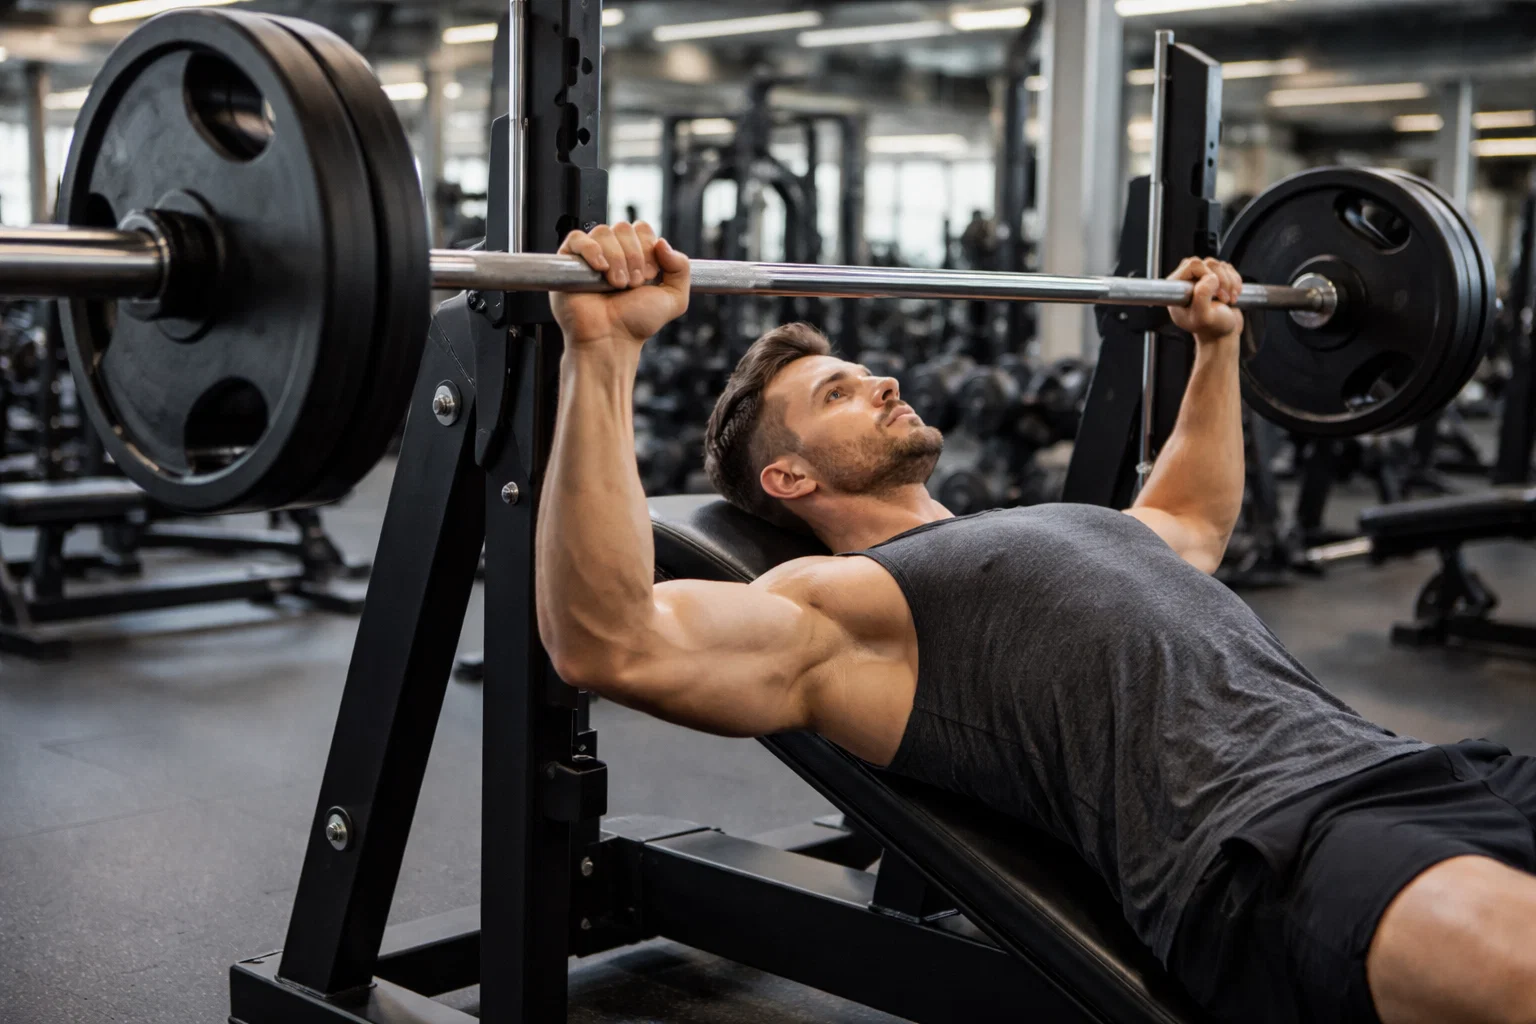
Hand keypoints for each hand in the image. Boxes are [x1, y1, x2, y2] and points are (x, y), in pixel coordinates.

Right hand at [551, 221, 690, 346]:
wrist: (611, 340)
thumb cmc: (636, 323)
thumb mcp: (674, 298)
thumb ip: (681, 268)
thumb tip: (662, 242)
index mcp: (636, 255)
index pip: (642, 228)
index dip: (648, 247)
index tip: (650, 275)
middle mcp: (614, 252)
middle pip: (624, 227)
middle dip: (634, 256)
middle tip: (633, 284)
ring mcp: (591, 256)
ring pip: (603, 232)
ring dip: (616, 259)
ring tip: (617, 285)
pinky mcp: (569, 262)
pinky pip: (577, 238)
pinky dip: (591, 250)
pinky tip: (600, 269)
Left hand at [1167, 257, 1242, 342]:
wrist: (1223, 335)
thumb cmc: (1211, 329)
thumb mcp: (1203, 316)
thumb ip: (1201, 296)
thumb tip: (1210, 277)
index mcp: (1177, 290)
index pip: (1192, 265)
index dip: (1207, 275)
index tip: (1214, 294)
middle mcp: (1187, 282)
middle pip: (1208, 263)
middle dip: (1221, 279)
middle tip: (1223, 298)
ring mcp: (1201, 279)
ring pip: (1218, 265)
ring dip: (1229, 282)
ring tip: (1228, 299)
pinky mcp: (1215, 279)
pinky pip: (1227, 268)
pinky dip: (1235, 281)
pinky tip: (1233, 295)